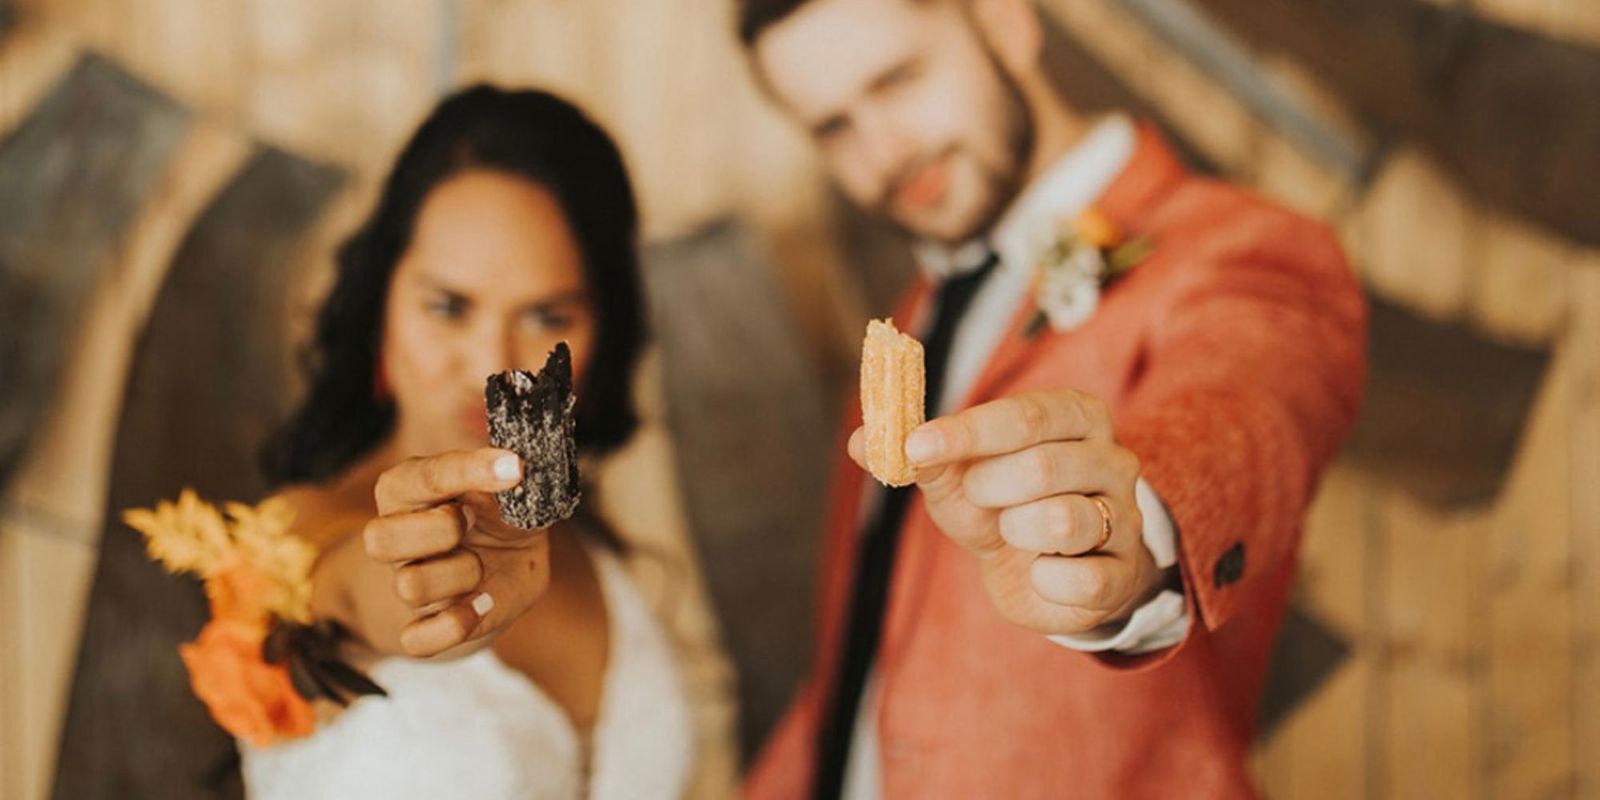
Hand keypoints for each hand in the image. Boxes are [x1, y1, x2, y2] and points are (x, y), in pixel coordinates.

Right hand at [365, 448, 550, 655]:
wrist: (509, 561)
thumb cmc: (501, 514)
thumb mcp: (509, 490)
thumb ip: (509, 481)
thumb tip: (518, 469)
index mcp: (409, 490)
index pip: (422, 477)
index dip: (469, 471)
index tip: (516, 467)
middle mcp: (398, 536)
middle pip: (381, 539)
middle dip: (442, 529)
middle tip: (474, 521)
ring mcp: (408, 582)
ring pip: (409, 586)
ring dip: (461, 574)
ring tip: (485, 565)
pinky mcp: (424, 625)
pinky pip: (417, 639)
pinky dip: (454, 625)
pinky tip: (484, 603)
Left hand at [848, 389, 1162, 635]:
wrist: (1046, 575)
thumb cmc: (1001, 509)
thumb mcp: (957, 480)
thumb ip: (919, 458)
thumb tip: (860, 441)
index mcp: (1075, 417)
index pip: (1026, 415)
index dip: (966, 432)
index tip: (916, 445)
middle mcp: (1112, 459)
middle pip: (1045, 464)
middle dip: (989, 487)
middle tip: (976, 497)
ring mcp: (1125, 516)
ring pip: (1064, 520)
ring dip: (1017, 532)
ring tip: (1013, 532)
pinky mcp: (1125, 573)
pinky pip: (1081, 577)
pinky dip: (1043, 580)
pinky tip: (1040, 572)